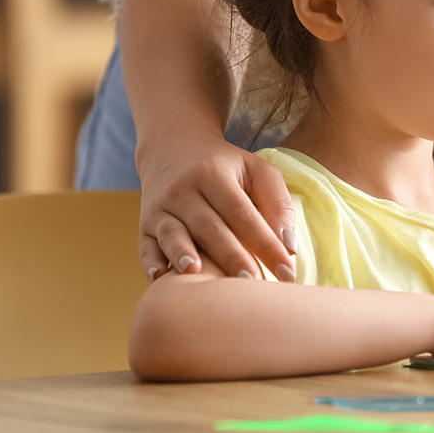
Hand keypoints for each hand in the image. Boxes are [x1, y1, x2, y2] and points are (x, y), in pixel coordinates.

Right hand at [136, 136, 296, 282]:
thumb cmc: (226, 167)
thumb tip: (289, 245)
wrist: (172, 149)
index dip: (265, 243)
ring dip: (185, 255)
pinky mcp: (144, 224)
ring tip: (199, 275)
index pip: (243, 213)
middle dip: (232, 257)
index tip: (287, 271)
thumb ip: (278, 202)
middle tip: (254, 283)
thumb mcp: (256, 171)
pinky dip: (152, 261)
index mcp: (213, 175)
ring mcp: (160, 208)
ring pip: (173, 234)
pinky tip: (161, 277)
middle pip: (210, 227)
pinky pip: (145, 245)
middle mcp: (182, 190)